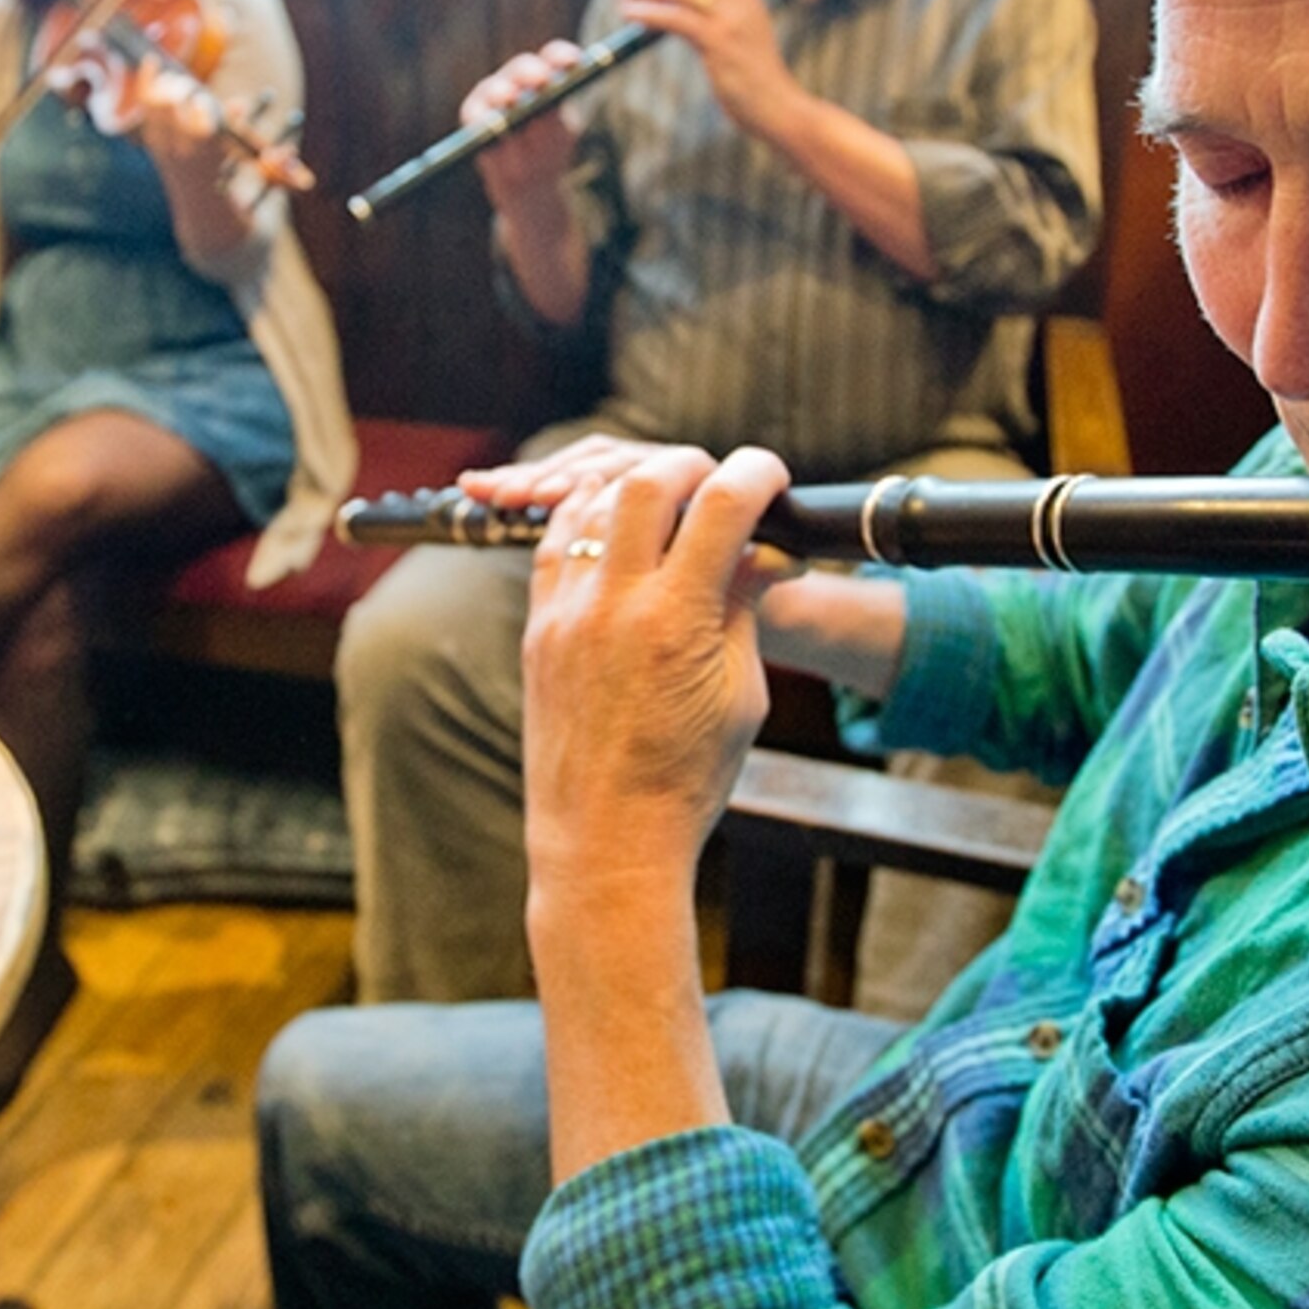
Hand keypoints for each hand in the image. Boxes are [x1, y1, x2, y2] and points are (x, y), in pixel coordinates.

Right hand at [467, 40, 585, 214]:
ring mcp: (492, 98)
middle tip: (540, 79)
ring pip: (494, 89)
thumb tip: (543, 112)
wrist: (527, 184)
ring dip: (502, 92)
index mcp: (545, 81)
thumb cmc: (546, 155)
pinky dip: (479, 117)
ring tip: (510, 98)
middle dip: (530, 71)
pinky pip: (473, 114)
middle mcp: (517, 83)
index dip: (561, 56)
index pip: (553, 59)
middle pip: (521, 68)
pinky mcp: (473, 116)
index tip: (574, 61)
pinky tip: (486, 122)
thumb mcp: (556, 140)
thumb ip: (551, 125)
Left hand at [520, 443, 799, 906]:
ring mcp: (567, 616)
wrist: (606, 842)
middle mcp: (614, 608)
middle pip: (646, 482)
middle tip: (716, 482)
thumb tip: (763, 549)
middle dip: (689, 466)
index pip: (722, 505)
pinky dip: (588, 523)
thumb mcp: (741, 694)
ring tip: (668, 508)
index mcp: (677, 623)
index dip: (755, 474)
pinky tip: (615, 535)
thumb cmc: (685, 781)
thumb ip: (744, 609)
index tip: (770, 477)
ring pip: (590, 504)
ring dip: (635, 490)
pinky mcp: (538, 632)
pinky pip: (555, 547)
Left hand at [615, 0, 794, 138]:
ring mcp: (730, 22)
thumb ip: (736, 24)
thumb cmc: (762, 85)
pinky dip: (647, 11)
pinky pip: (674, 17)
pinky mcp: (716, 42)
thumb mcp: (753, 43)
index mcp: (753, 2)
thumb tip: (701, 21)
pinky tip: (630, 13)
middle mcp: (742, 5)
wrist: (780, 109)